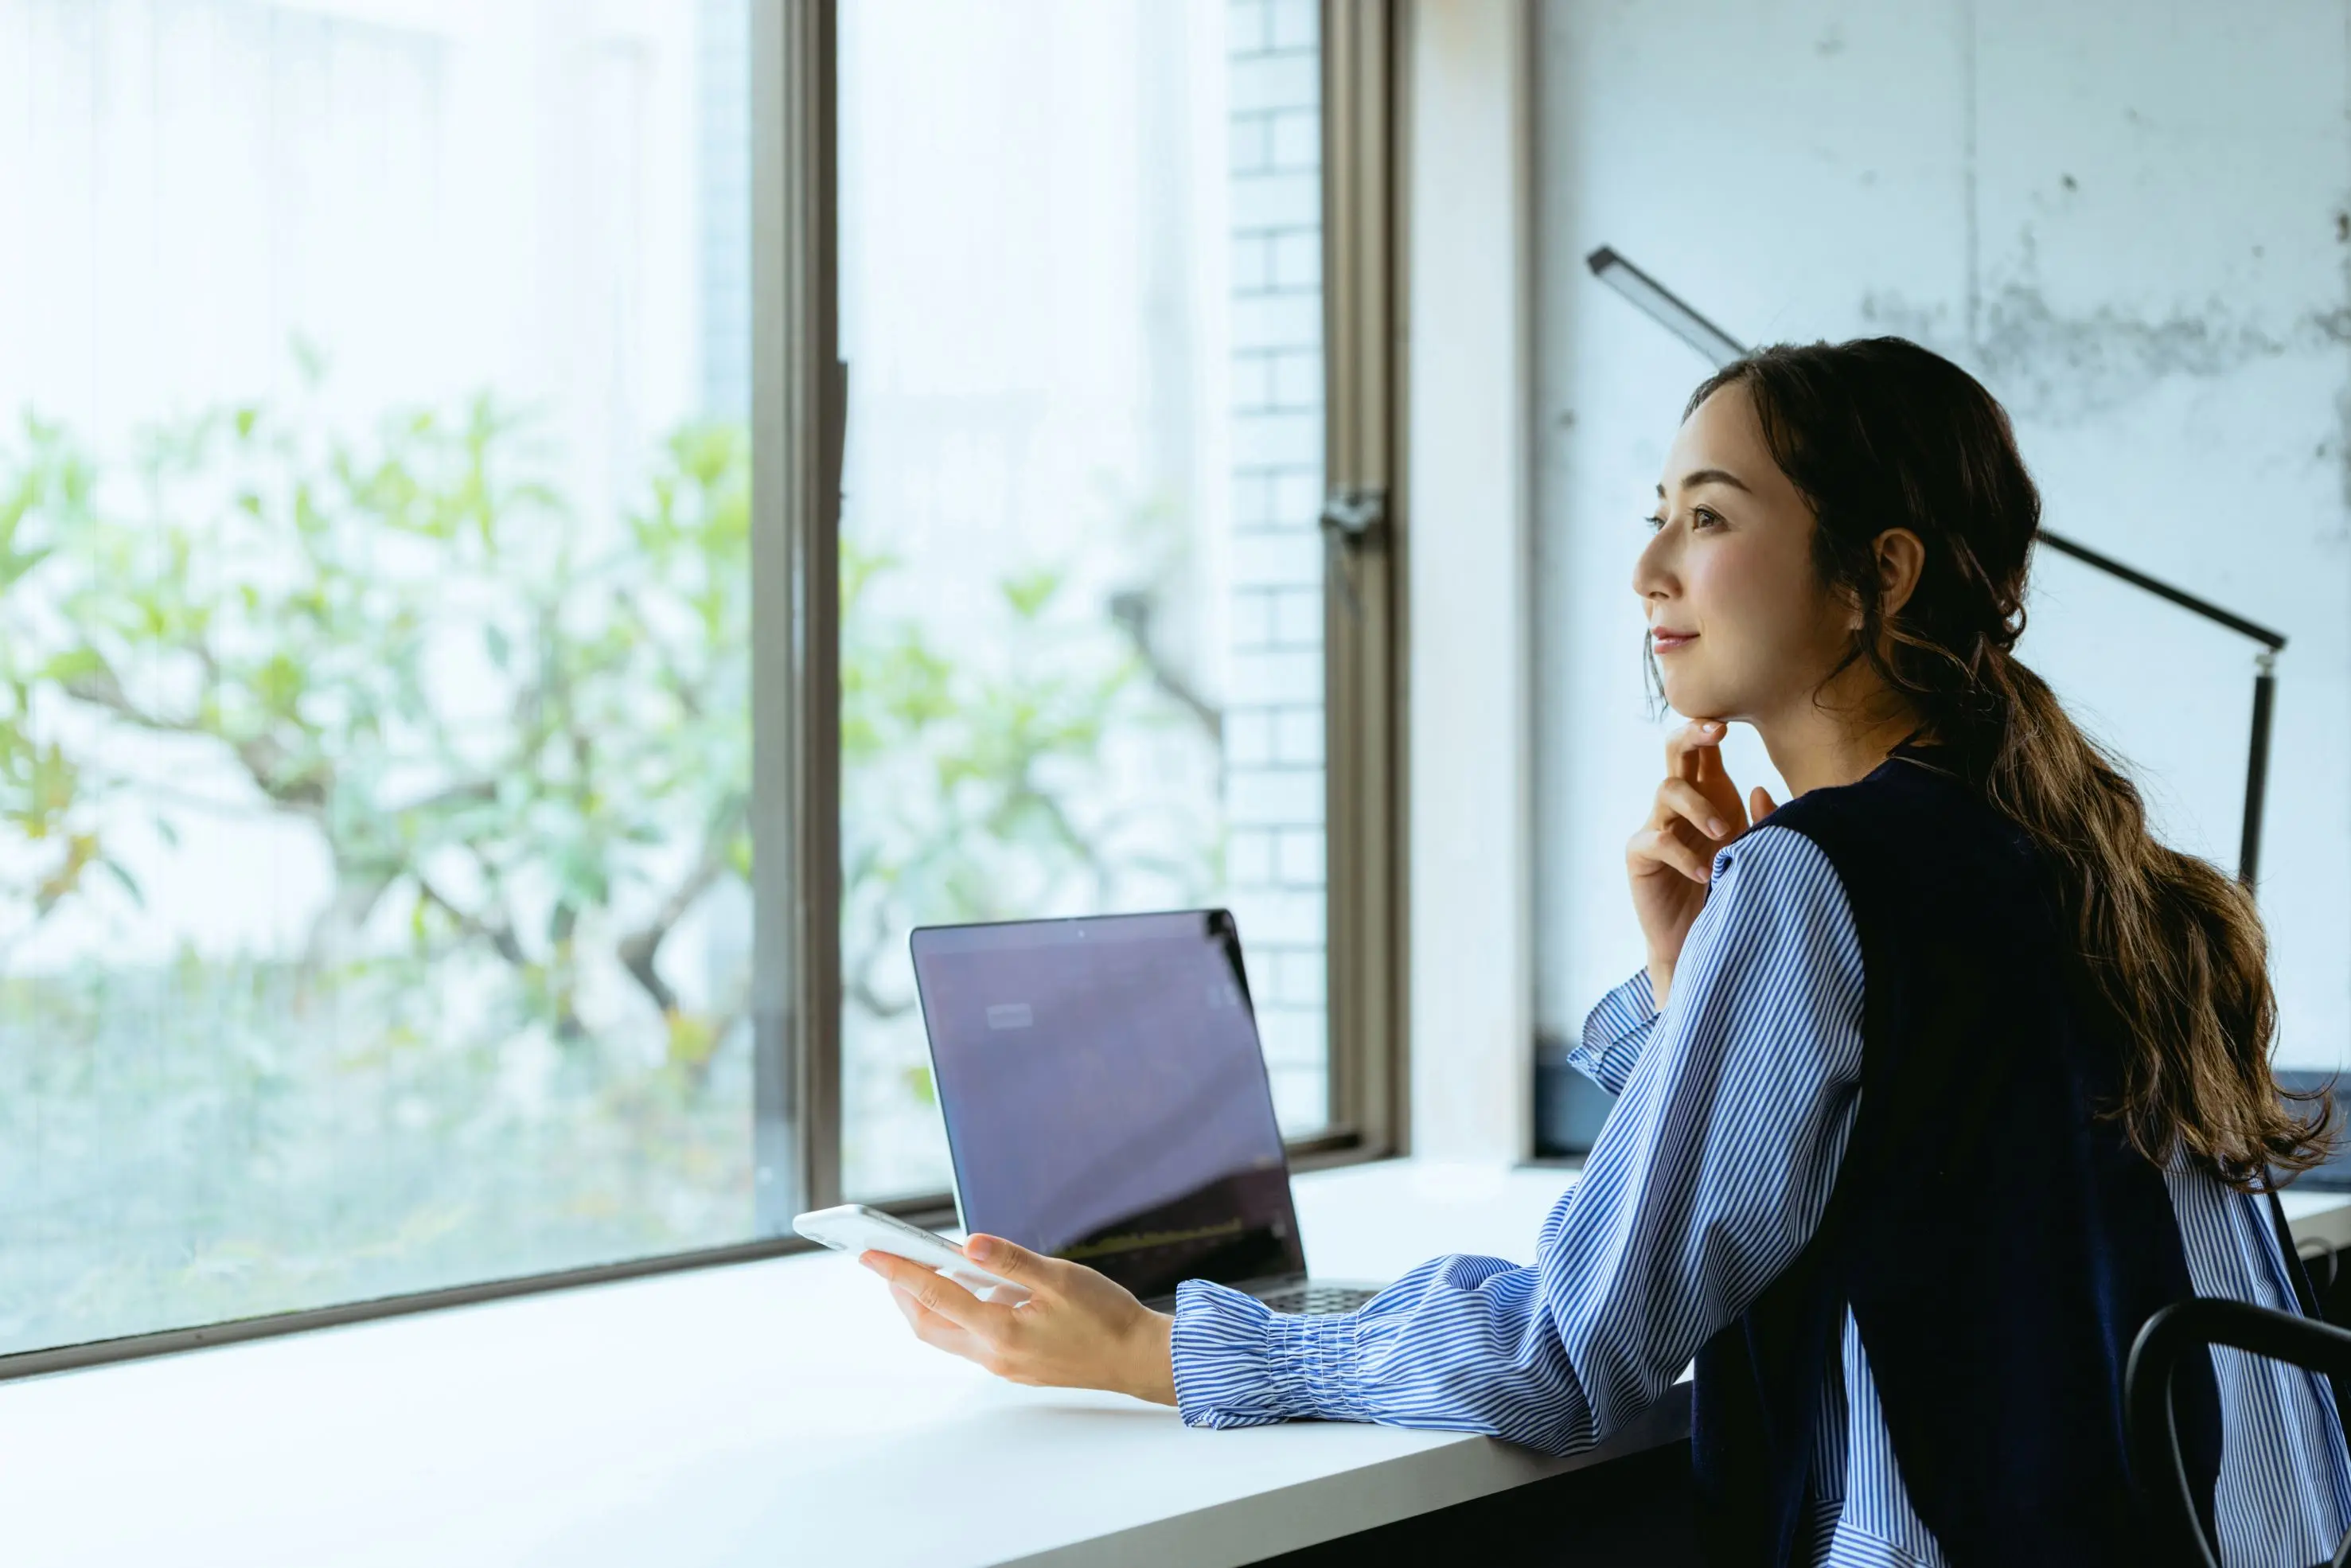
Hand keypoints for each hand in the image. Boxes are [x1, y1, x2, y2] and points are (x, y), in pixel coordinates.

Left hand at [860, 1235, 1176, 1405]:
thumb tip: (968, 1243)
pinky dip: (954, 1313)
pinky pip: (968, 1339)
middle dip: (901, 1291)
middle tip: (885, 1259)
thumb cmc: (1106, 1317)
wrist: (1138, 1359)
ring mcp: (1002, 1364)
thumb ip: (1011, 1261)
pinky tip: (966, 1290)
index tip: (871, 1252)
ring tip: (917, 1270)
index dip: (899, 1271)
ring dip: (925, 1304)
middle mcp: (994, 1354)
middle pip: (928, 1323)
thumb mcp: (1061, 1277)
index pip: (935, 1295)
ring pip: (946, 1334)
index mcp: (1001, 1330)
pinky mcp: (1014, 1365)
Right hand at [1626, 719, 1775, 1007]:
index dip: (1711, 726)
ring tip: (1724, 835)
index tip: (1732, 717)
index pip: (1704, 747)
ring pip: (1667, 789)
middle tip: (1718, 731)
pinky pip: (1656, 840)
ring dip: (1698, 806)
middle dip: (1693, 734)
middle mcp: (1681, 804)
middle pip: (1675, 751)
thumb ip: (1767, 820)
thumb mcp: (1759, 849)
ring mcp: (1658, 826)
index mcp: (1710, 793)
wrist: (1703, 942)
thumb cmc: (1733, 888)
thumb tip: (1760, 788)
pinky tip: (1707, 875)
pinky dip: (1684, 855)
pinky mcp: (1641, 856)